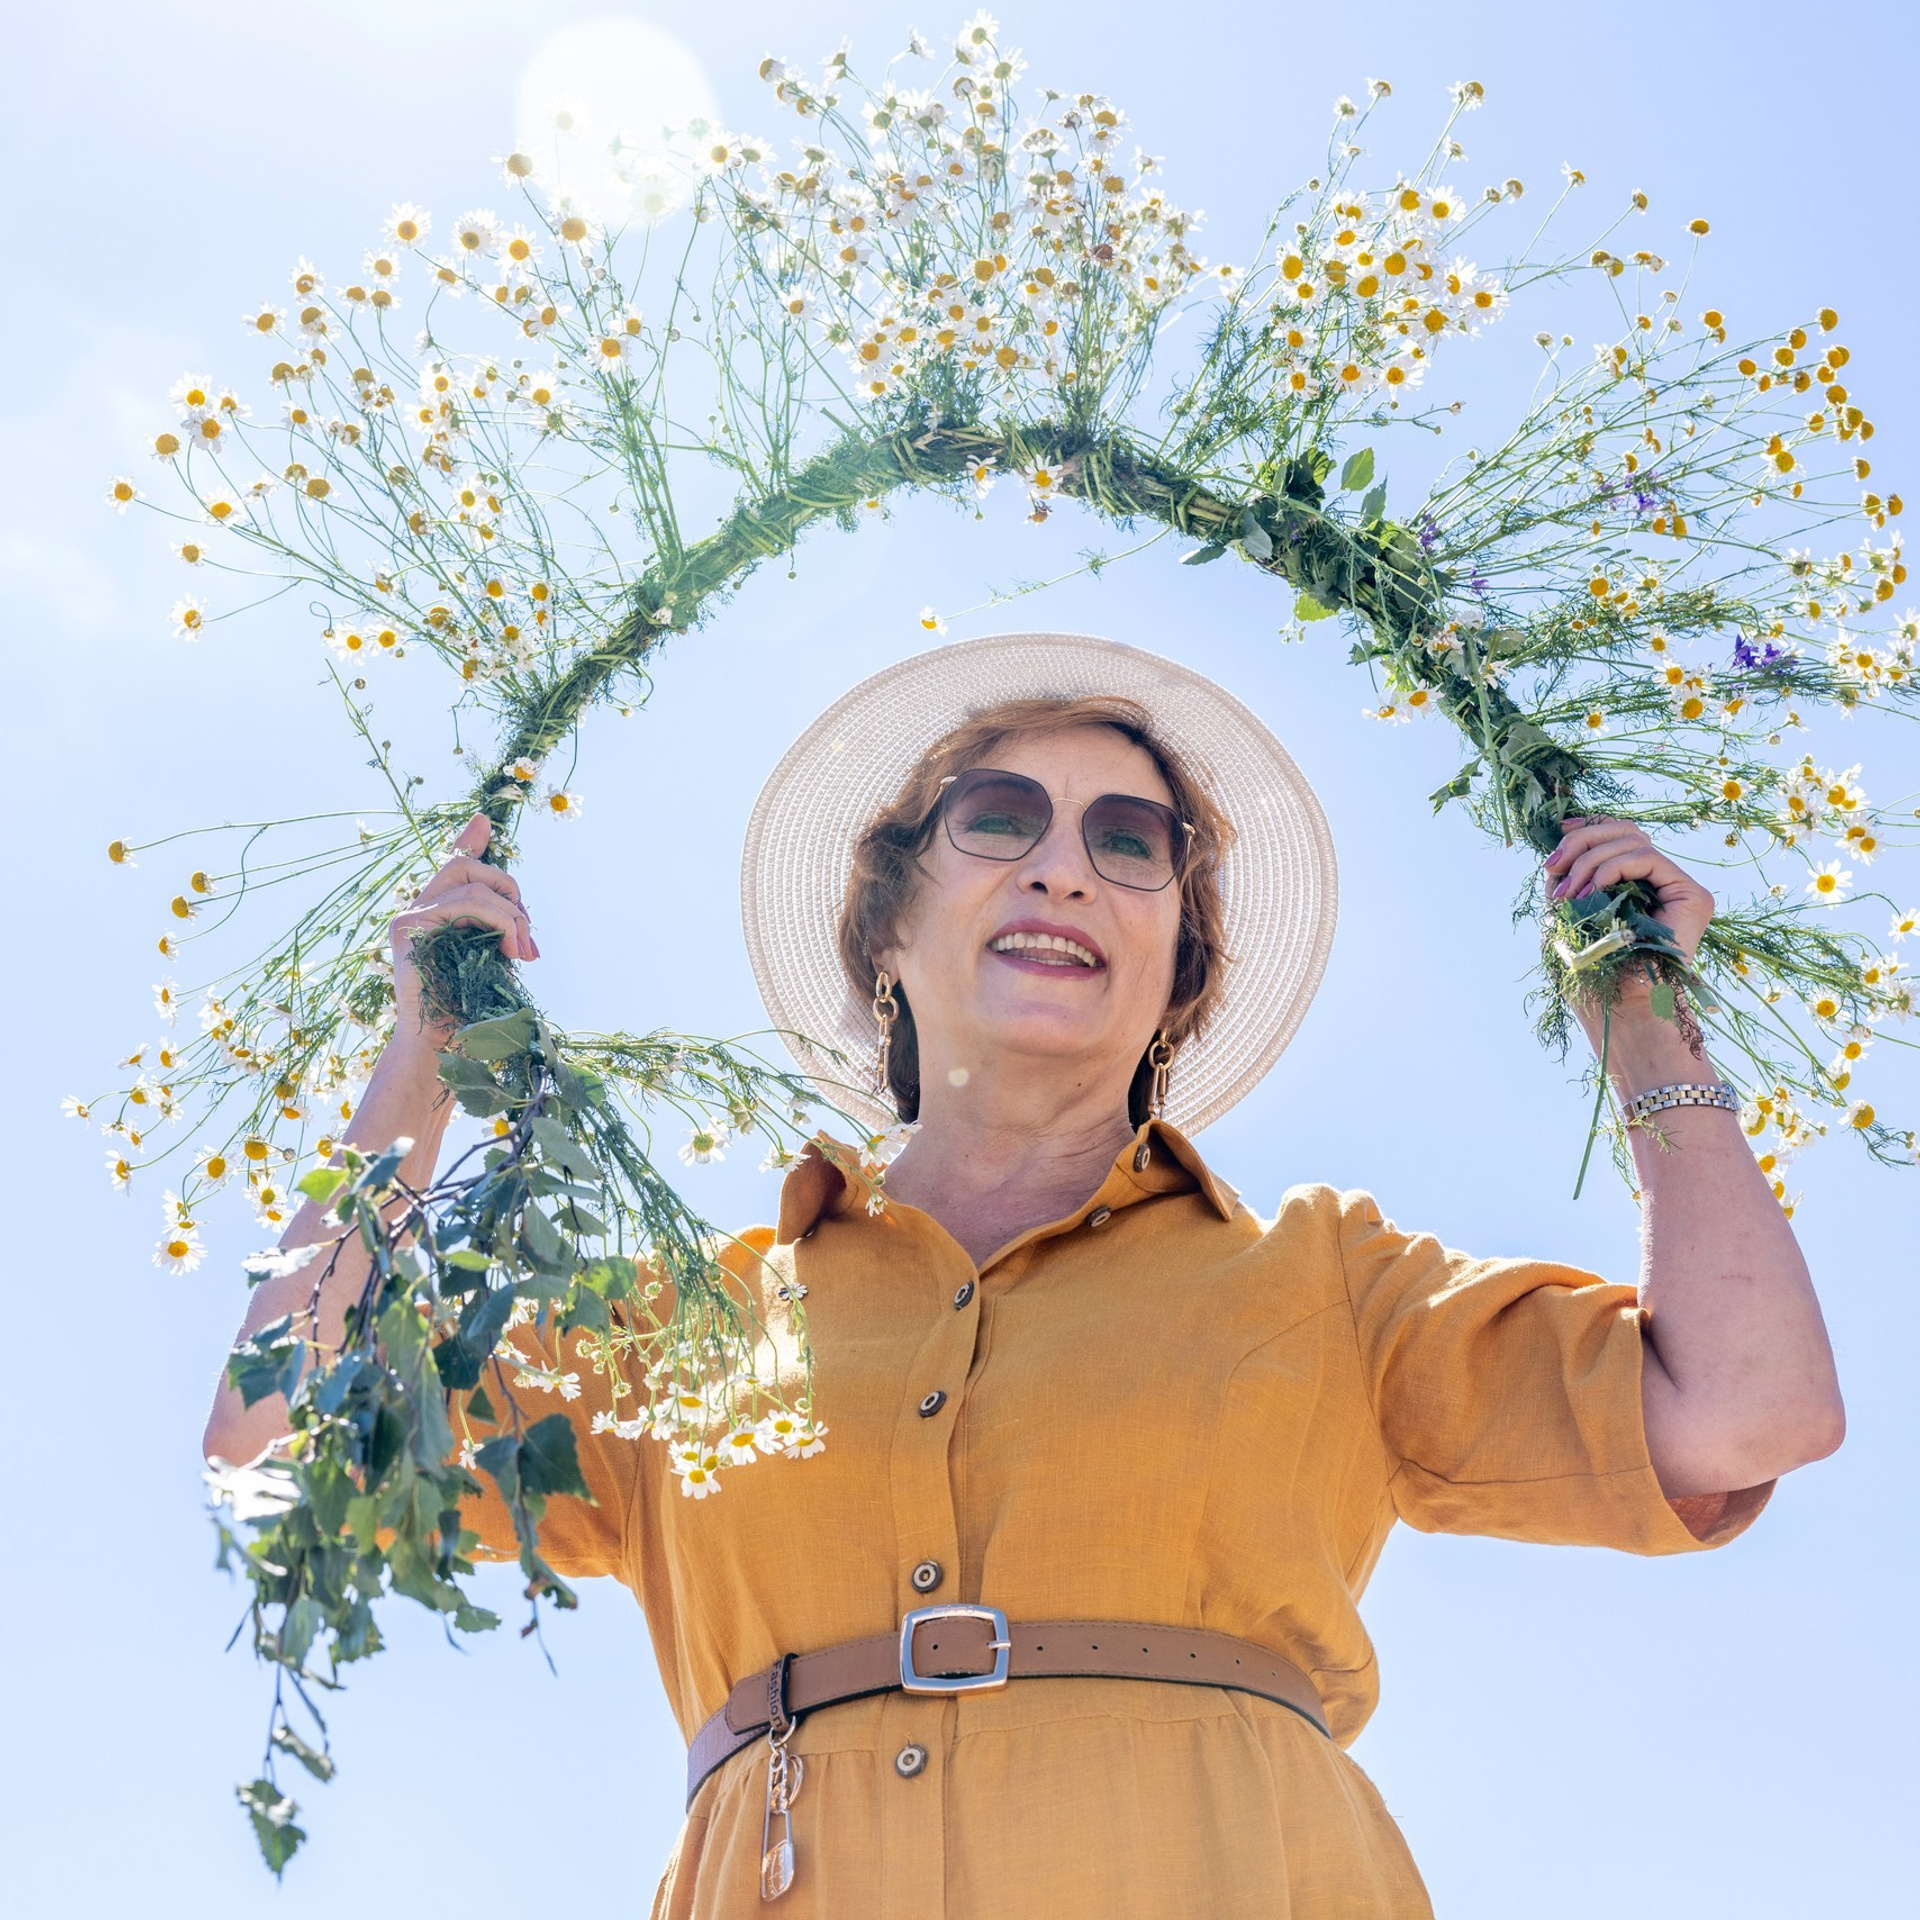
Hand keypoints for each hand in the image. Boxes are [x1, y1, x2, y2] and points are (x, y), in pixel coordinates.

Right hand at [388, 813, 537, 1049]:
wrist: (442, 1046)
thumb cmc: (469, 1011)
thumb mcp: (490, 959)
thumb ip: (498, 928)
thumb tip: (517, 910)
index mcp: (436, 915)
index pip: (451, 866)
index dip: (468, 840)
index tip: (483, 820)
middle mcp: (418, 910)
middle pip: (465, 866)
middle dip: (510, 889)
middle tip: (528, 934)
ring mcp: (409, 917)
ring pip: (471, 882)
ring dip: (511, 913)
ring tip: (522, 950)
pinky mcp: (407, 927)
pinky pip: (464, 903)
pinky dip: (498, 920)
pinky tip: (508, 948)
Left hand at [1543, 815, 1713, 967]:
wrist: (1616, 1006)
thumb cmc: (1590, 968)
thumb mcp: (1569, 909)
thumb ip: (1571, 873)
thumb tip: (1562, 835)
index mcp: (1636, 882)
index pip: (1619, 834)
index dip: (1589, 826)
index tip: (1558, 833)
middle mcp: (1661, 881)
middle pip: (1625, 830)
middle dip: (1581, 842)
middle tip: (1553, 867)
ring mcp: (1679, 887)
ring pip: (1632, 840)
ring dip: (1589, 861)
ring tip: (1569, 895)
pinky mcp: (1692, 895)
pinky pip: (1646, 858)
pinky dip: (1611, 868)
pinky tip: (1593, 892)